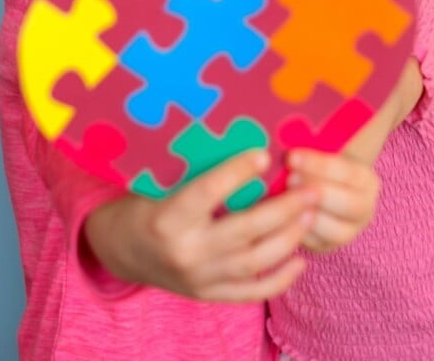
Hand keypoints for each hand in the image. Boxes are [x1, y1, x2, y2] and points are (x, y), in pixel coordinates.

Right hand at [84, 150, 317, 300]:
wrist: (121, 251)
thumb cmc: (146, 203)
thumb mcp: (158, 183)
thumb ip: (195, 170)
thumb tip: (240, 137)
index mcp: (168, 218)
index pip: (208, 193)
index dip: (237, 173)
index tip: (265, 154)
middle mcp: (185, 252)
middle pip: (244, 230)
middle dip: (284, 209)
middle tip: (312, 188)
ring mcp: (198, 279)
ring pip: (254, 262)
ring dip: (289, 238)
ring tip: (311, 214)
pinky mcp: (208, 295)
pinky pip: (251, 293)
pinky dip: (280, 279)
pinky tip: (302, 259)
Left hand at [285, 149, 379, 253]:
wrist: (321, 188)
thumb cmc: (314, 164)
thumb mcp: (320, 152)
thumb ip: (313, 146)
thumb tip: (289, 136)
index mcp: (366, 180)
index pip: (348, 172)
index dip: (319, 165)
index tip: (292, 156)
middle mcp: (364, 209)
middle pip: (349, 205)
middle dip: (317, 191)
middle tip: (289, 180)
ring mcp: (348, 232)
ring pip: (336, 231)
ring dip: (308, 216)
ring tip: (283, 201)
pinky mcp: (327, 247)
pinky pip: (316, 246)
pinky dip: (298, 234)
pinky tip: (280, 220)